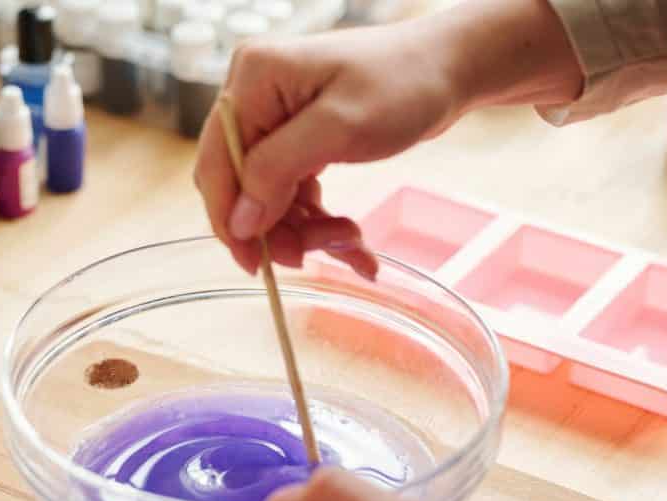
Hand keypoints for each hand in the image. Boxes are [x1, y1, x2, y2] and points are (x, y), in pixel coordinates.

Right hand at [195, 17, 466, 276]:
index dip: (231, 220)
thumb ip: (279, 170)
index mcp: (252, 81)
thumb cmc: (403, 84)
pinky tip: (352, 239)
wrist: (449, 68)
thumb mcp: (340, 128)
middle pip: (240, 186)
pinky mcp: (297, 137)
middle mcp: (254, 97)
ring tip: (353, 241)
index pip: (217, 165)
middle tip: (316, 255)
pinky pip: (293, 192)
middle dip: (277, 228)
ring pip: (269, 198)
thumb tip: (239, 220)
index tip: (256, 265)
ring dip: (306, 230)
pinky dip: (319, 220)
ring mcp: (275, 119)